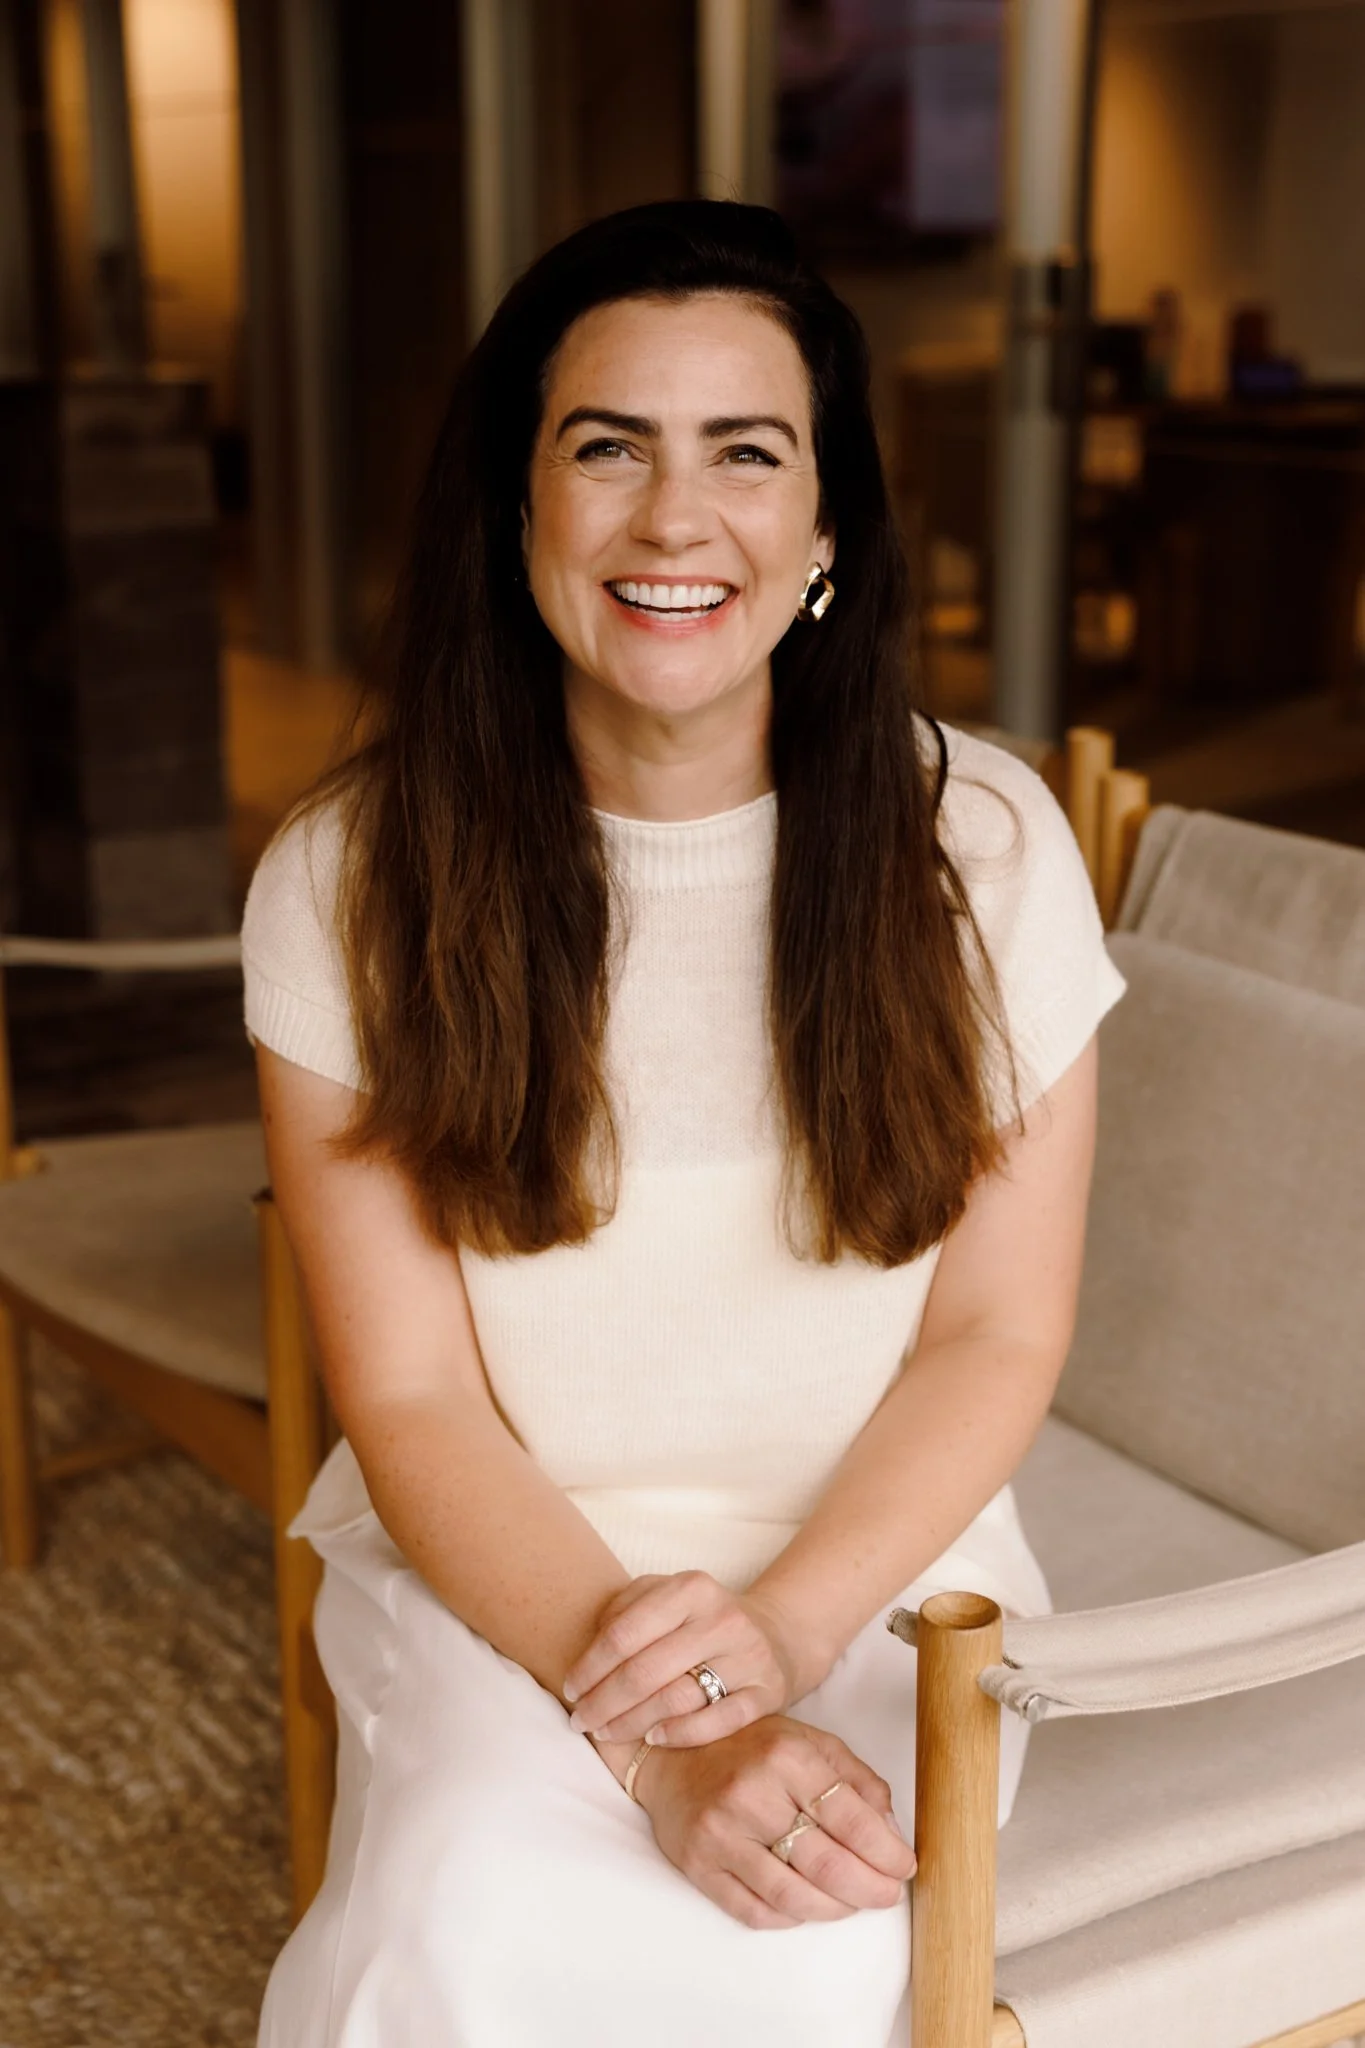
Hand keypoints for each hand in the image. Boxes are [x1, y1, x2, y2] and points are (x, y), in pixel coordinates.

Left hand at [564, 1571, 813, 1748]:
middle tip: (579, 1722)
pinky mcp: (767, 1692)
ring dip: (632, 1722)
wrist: (774, 1636)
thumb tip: (589, 1648)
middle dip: (603, 1701)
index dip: (590, 1666)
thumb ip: (625, 1608)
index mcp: (692, 1588)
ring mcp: (749, 1656)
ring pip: (677, 1698)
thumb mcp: (665, 1596)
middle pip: (645, 1670)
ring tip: (606, 1733)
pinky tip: (654, 1738)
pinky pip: (718, 1721)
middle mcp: (723, 1619)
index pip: (625, 1632)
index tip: (570, 1690)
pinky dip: (681, 1733)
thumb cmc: (700, 1620)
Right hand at [632, 1716, 914, 1929]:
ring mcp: (721, 1834)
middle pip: (827, 1864)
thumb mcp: (808, 1742)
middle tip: (888, 1896)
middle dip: (870, 1889)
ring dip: (835, 1909)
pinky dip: (791, 1917)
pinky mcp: (699, 1866)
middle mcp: (752, 1794)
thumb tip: (890, 1831)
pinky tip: (807, 1906)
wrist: (670, 1756)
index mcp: (787, 1757)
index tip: (905, 1866)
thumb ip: (855, 1779)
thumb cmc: (749, 1749)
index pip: (851, 1817)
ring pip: (794, 1896)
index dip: (886, 1851)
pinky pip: (756, 1912)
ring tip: (852, 1903)